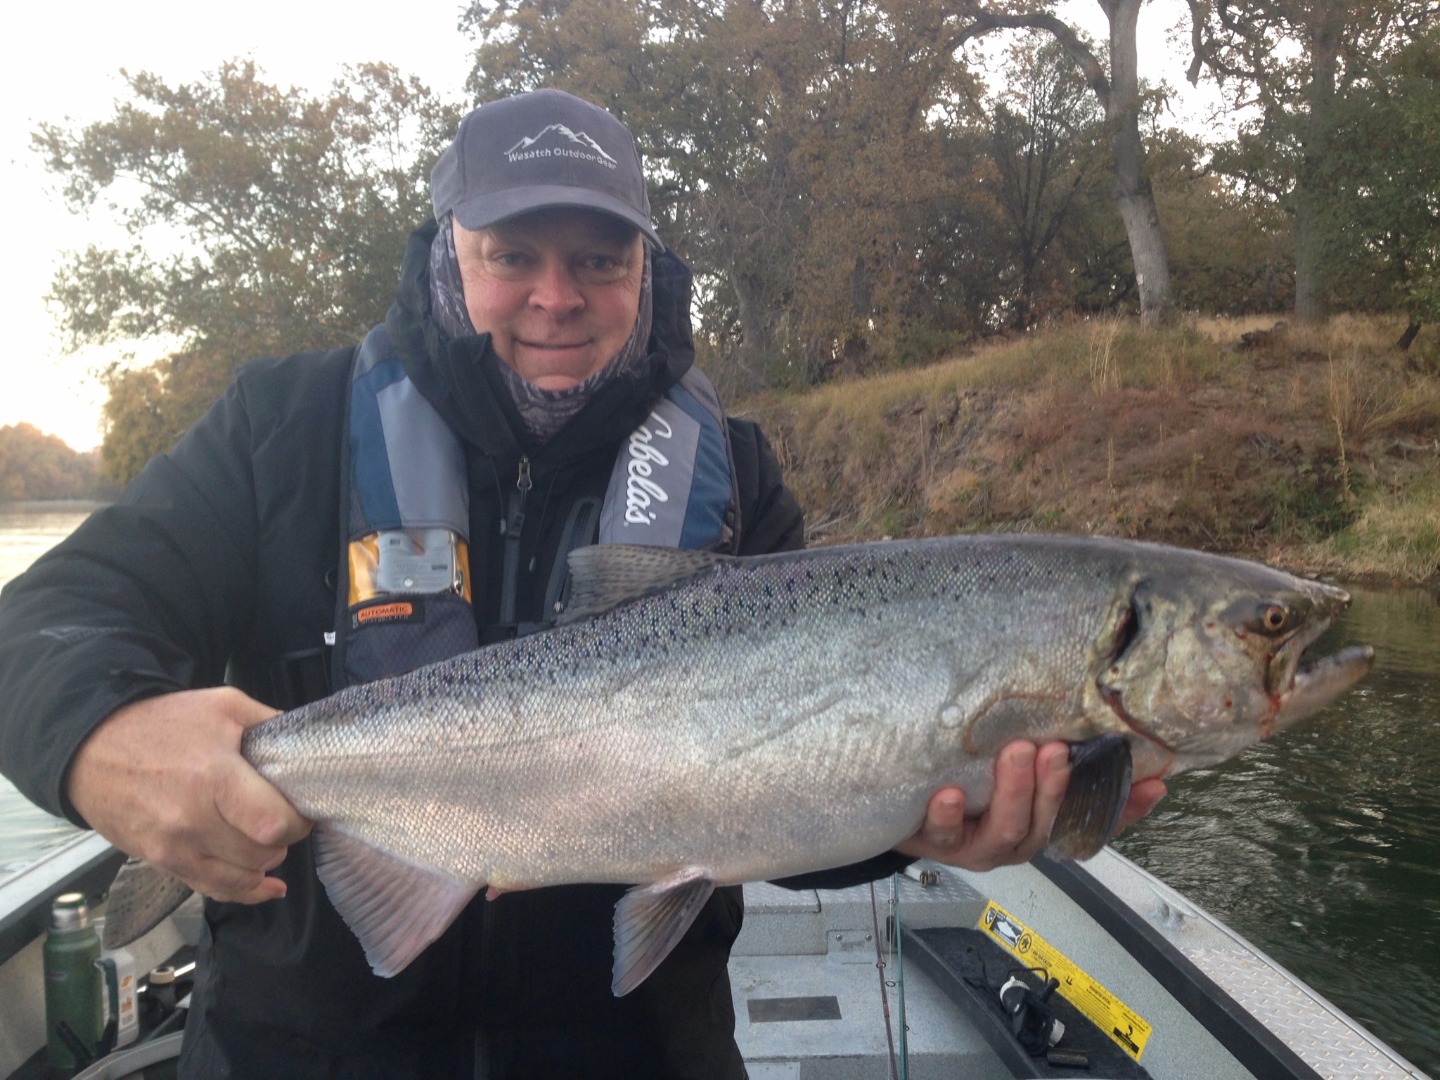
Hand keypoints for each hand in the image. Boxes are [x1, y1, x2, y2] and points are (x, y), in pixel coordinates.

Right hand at [66, 687, 311, 903]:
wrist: (91, 750)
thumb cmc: (161, 724)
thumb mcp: (223, 705)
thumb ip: (270, 722)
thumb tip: (308, 743)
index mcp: (214, 778)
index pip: (274, 824)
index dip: (298, 821)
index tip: (301, 807)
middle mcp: (193, 821)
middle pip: (261, 854)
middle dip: (284, 839)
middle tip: (283, 819)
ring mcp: (174, 848)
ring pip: (241, 878)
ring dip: (263, 863)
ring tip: (267, 840)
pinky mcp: (162, 863)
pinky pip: (213, 889)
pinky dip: (244, 890)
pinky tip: (266, 886)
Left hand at [894, 741, 1165, 870]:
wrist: (902, 805)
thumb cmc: (967, 781)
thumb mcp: (1011, 765)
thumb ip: (1055, 754)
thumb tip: (1117, 738)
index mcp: (1041, 823)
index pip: (1094, 822)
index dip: (1125, 810)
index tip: (1152, 784)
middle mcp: (1016, 840)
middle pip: (1048, 823)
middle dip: (1055, 787)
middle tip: (1055, 749)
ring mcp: (978, 846)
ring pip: (1006, 831)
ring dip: (1014, 792)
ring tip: (1015, 753)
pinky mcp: (937, 842)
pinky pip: (945, 835)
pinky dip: (949, 816)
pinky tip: (951, 794)